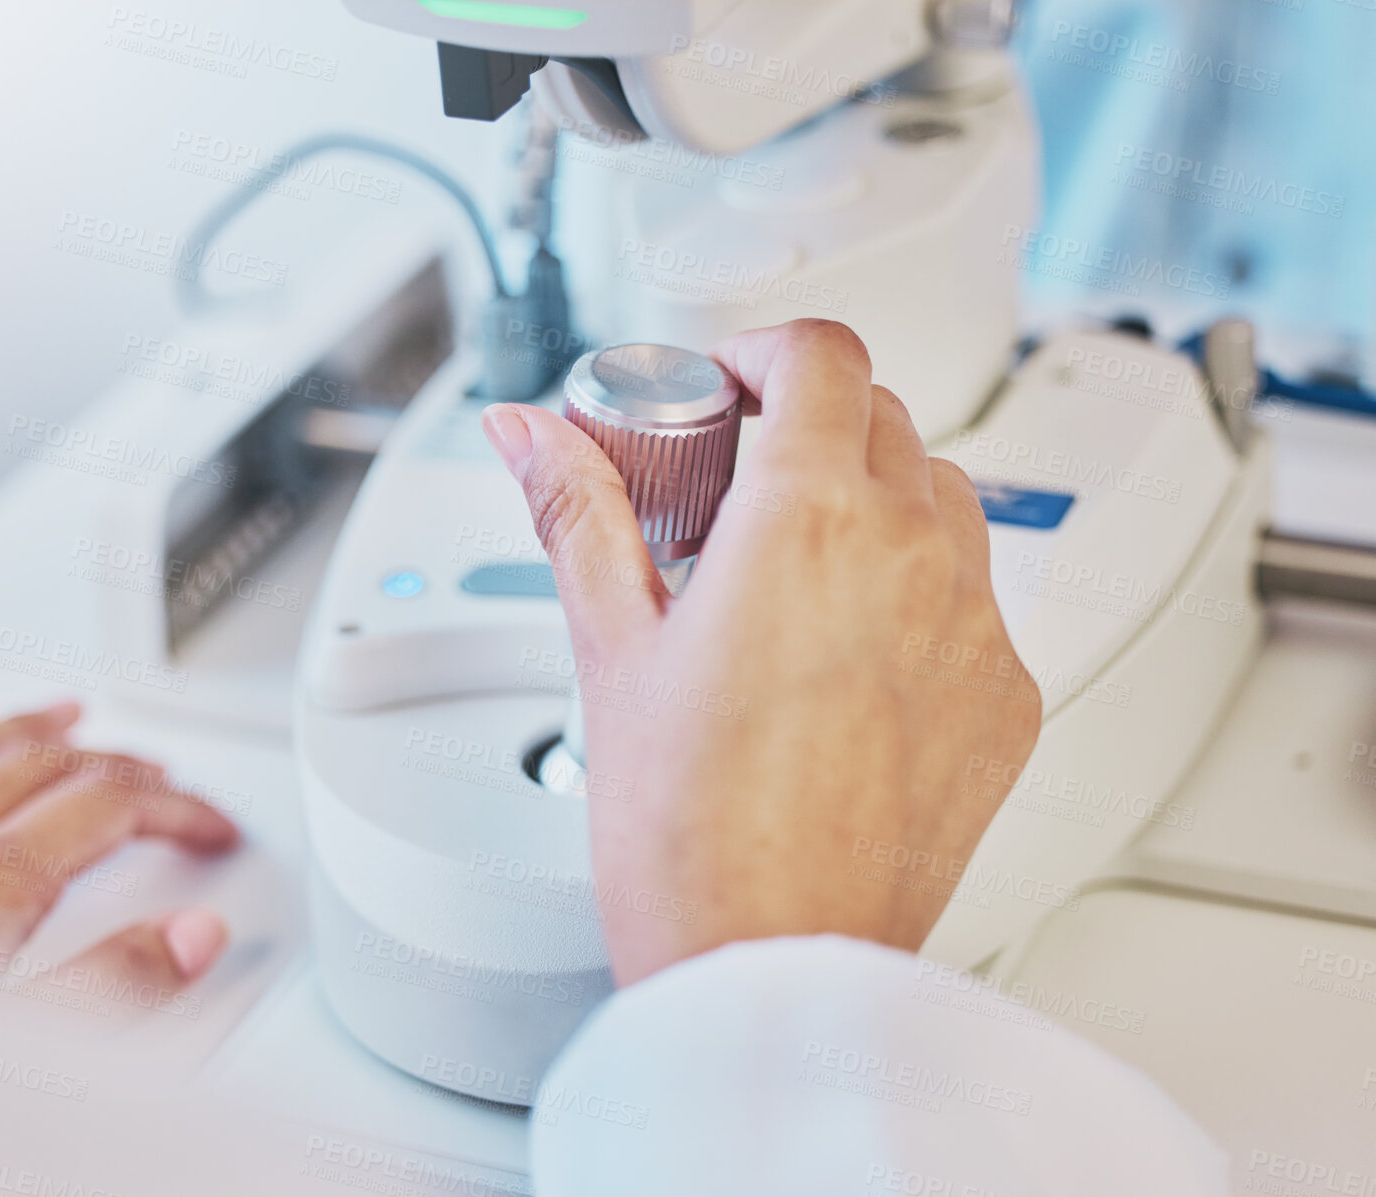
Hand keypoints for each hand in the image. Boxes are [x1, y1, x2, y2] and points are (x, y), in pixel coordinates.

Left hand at [0, 701, 239, 993]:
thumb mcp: (11, 1053)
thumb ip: (111, 990)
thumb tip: (192, 936)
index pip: (103, 811)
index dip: (174, 809)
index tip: (212, 828)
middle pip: (40, 768)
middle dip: (121, 766)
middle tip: (168, 785)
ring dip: (27, 730)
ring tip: (67, 718)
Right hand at [481, 320, 1040, 984]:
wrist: (772, 962)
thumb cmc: (686, 829)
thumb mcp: (611, 646)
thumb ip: (576, 511)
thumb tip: (526, 433)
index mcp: (810, 521)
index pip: (822, 357)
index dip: (764, 352)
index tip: (725, 385)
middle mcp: (914, 557)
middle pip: (884, 415)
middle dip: (808, 421)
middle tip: (735, 484)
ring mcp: (975, 627)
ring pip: (943, 497)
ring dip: (874, 493)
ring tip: (794, 566)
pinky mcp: (1007, 698)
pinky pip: (977, 594)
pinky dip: (920, 587)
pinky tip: (849, 653)